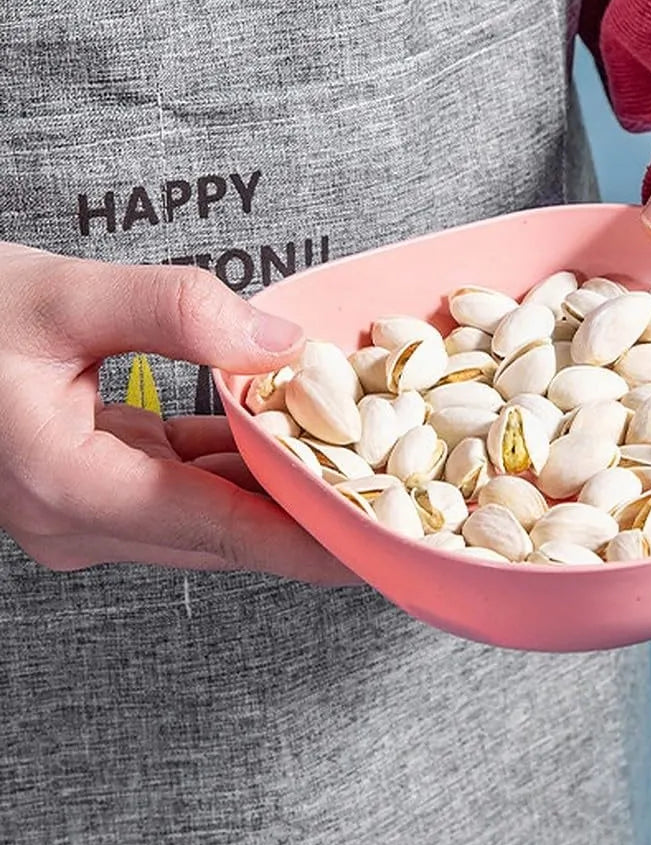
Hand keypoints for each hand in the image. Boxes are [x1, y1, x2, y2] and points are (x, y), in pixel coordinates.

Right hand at [0, 244, 356, 584]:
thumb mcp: (55, 296)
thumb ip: (172, 312)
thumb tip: (279, 343)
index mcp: (69, 486)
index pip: (226, 529)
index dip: (315, 541)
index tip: (386, 549)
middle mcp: (76, 519)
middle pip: (225, 529)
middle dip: (312, 516)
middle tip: (400, 505)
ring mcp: (80, 510)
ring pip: (207, 510)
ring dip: (277, 488)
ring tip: (363, 467)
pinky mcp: (87, 484)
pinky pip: (180, 482)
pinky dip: (234, 463)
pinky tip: (284, 434)